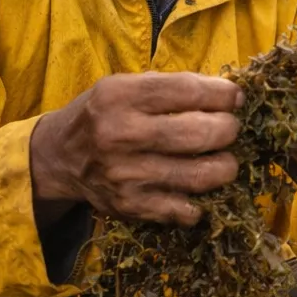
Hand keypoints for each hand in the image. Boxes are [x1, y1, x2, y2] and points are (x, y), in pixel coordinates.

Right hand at [30, 72, 241, 225]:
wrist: (60, 158)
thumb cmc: (103, 114)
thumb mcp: (125, 86)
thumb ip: (172, 86)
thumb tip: (229, 93)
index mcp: (119, 96)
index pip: (187, 91)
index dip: (222, 94)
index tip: (236, 98)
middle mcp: (120, 135)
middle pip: (200, 134)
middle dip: (228, 130)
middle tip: (230, 129)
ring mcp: (126, 175)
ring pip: (200, 175)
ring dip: (225, 167)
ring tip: (225, 160)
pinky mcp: (131, 206)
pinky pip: (184, 210)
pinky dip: (201, 201)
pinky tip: (197, 188)